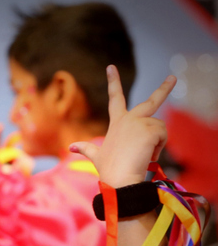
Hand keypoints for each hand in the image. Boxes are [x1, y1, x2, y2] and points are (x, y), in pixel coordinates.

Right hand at [70, 67, 175, 187]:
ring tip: (143, 156)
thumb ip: (85, 148)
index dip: (113, 82)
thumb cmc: (108, 169)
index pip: (115, 98)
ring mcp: (139, 123)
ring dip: (157, 143)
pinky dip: (159, 148)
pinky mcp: (150, 130)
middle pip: (151, 101)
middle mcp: (129, 119)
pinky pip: (163, 135)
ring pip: (160, 128)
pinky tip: (147, 156)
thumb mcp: (96, 156)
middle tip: (173, 78)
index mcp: (117, 122)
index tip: (111, 67)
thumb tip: (71, 147)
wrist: (119, 178)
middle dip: (163, 88)